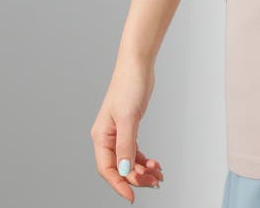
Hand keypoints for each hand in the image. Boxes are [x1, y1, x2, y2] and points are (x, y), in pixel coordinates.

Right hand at [90, 58, 163, 201]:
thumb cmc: (129, 85)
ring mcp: (118, 133)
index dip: (119, 184)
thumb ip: (126, 145)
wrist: (138, 65)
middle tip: (155, 182)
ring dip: (142, 170)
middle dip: (136, 177)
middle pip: (119, 168)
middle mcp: (107, 137)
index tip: (132, 197)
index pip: (107, 169)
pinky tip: (154, 163)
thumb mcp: (128, 118)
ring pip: (128, 161)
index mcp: (101, 136)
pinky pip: (134, 151)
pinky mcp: (129, 128)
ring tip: (158, 174)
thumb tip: (124, 171)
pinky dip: (144, 160)